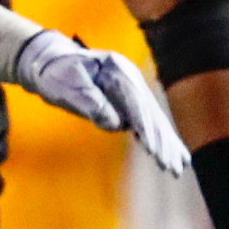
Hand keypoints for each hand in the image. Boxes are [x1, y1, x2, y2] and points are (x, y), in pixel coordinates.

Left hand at [13, 31, 189, 176]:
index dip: (146, 129)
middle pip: (151, 113)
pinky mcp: (130, 99)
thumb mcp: (67, 86)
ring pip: (154, 119)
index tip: (154, 151)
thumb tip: (115, 124)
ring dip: (166, 144)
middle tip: (171, 167)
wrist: (51, 60)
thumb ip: (91, 103)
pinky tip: (176, 154)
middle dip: (161, 142)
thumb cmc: (56, 72)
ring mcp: (133, 88)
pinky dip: (161, 138)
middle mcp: (131, 78)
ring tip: (177, 167)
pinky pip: (149, 121)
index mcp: (117, 71)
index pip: (136, 104)